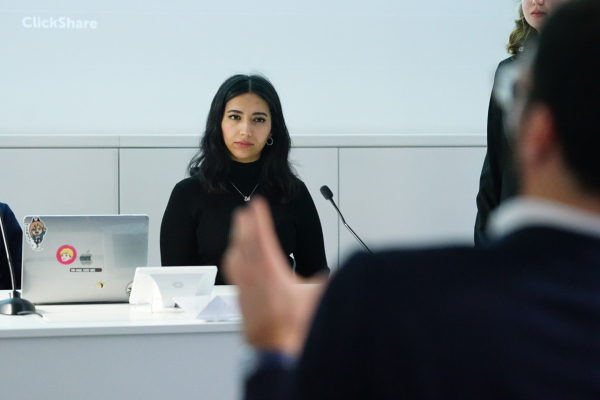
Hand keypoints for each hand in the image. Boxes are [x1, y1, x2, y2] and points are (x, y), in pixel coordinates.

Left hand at [223, 197, 326, 355]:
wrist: (276, 354)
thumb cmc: (295, 329)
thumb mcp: (318, 300)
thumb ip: (329, 282)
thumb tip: (341, 272)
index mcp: (272, 274)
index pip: (262, 238)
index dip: (260, 219)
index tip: (257, 204)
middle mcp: (253, 279)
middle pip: (245, 244)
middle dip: (244, 225)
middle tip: (244, 211)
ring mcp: (245, 290)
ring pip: (236, 258)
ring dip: (237, 241)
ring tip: (238, 231)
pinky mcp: (241, 302)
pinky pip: (234, 273)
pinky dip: (235, 259)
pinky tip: (235, 260)